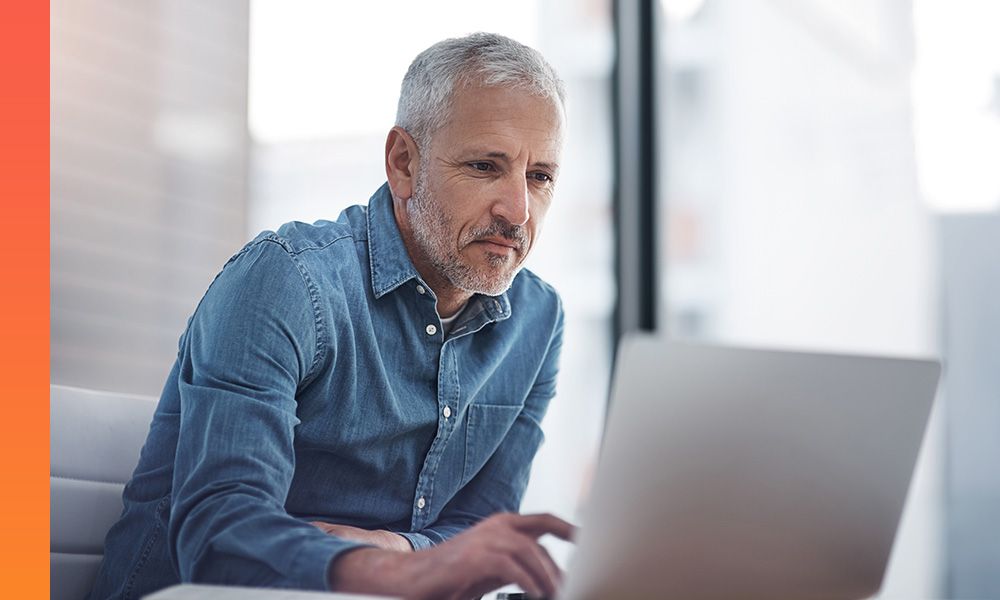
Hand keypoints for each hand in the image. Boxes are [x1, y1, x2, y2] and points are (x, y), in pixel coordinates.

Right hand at [328, 512, 575, 599]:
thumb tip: (549, 577)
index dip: (569, 528)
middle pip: (541, 538)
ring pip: (530, 551)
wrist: (414, 577)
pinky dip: (527, 581)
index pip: (544, 520)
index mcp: (502, 524)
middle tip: (570, 585)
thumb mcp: (493, 566)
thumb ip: (519, 564)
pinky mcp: (475, 557)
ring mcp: (485, 538)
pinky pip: (511, 566)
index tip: (588, 540)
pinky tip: (535, 594)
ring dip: (546, 575)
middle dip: (559, 564)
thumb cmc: (454, 574)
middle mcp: (496, 526)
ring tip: (555, 594)